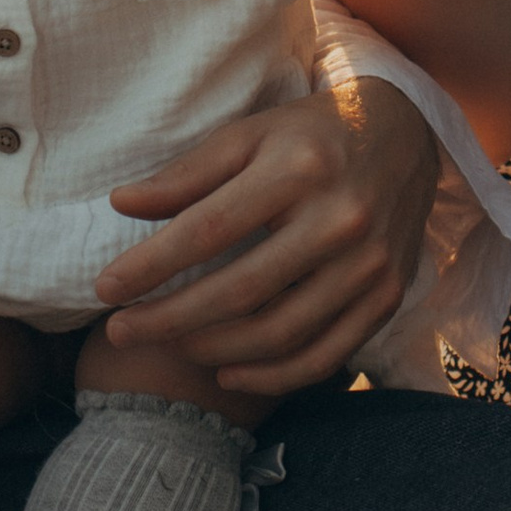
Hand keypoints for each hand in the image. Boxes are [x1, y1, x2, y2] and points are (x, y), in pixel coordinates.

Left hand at [92, 81, 440, 395]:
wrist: (405, 134)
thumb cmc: (309, 135)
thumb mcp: (249, 135)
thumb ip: (186, 174)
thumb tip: (120, 204)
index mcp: (299, 169)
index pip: (210, 229)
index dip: (151, 266)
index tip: (105, 289)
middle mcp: (341, 219)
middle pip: (241, 290)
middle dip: (170, 319)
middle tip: (120, 331)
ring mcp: (370, 264)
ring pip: (280, 334)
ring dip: (213, 350)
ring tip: (171, 345)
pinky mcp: (388, 296)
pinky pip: (324, 356)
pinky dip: (271, 376)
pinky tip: (227, 372)